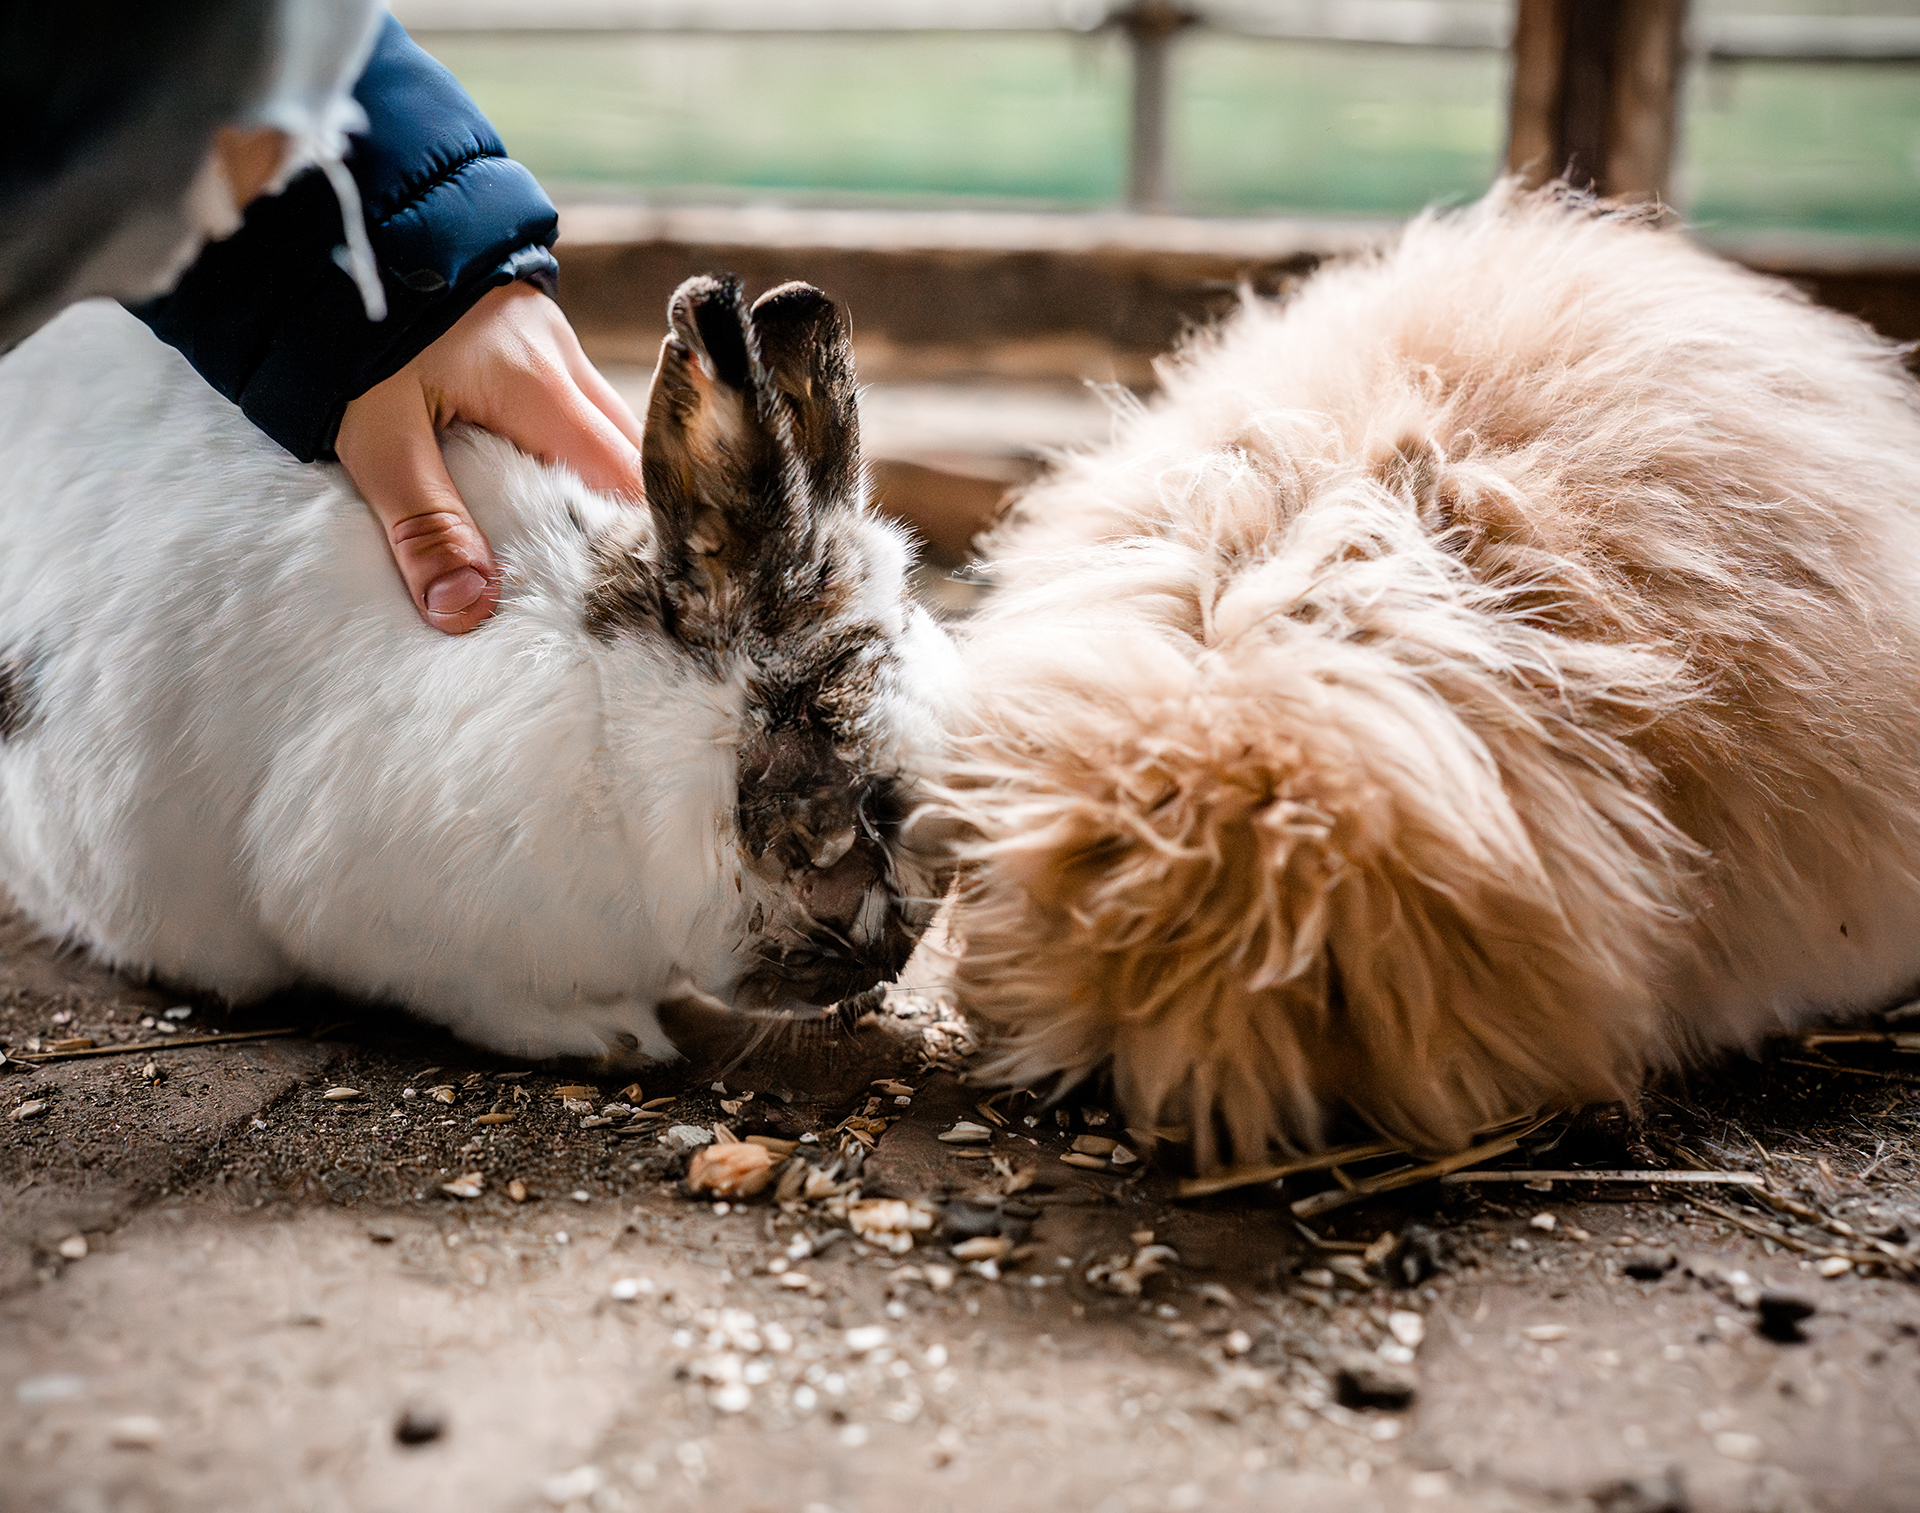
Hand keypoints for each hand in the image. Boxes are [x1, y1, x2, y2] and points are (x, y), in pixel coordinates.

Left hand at [334, 281, 644, 633]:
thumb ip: (424, 524)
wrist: (328, 217)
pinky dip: (574, 450)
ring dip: (600, 484)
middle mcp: (567, 363)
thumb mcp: (378, 435)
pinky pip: (576, 404)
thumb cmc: (352, 323)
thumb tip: (466, 611)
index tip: (629, 594)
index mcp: (544, 390)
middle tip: (605, 585)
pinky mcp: (529, 333)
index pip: (629, 480)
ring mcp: (553, 342)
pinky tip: (543, 485)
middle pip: (631, 458)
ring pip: (609, 429)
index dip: (638, 539)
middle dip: (626, 518)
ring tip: (575, 547)